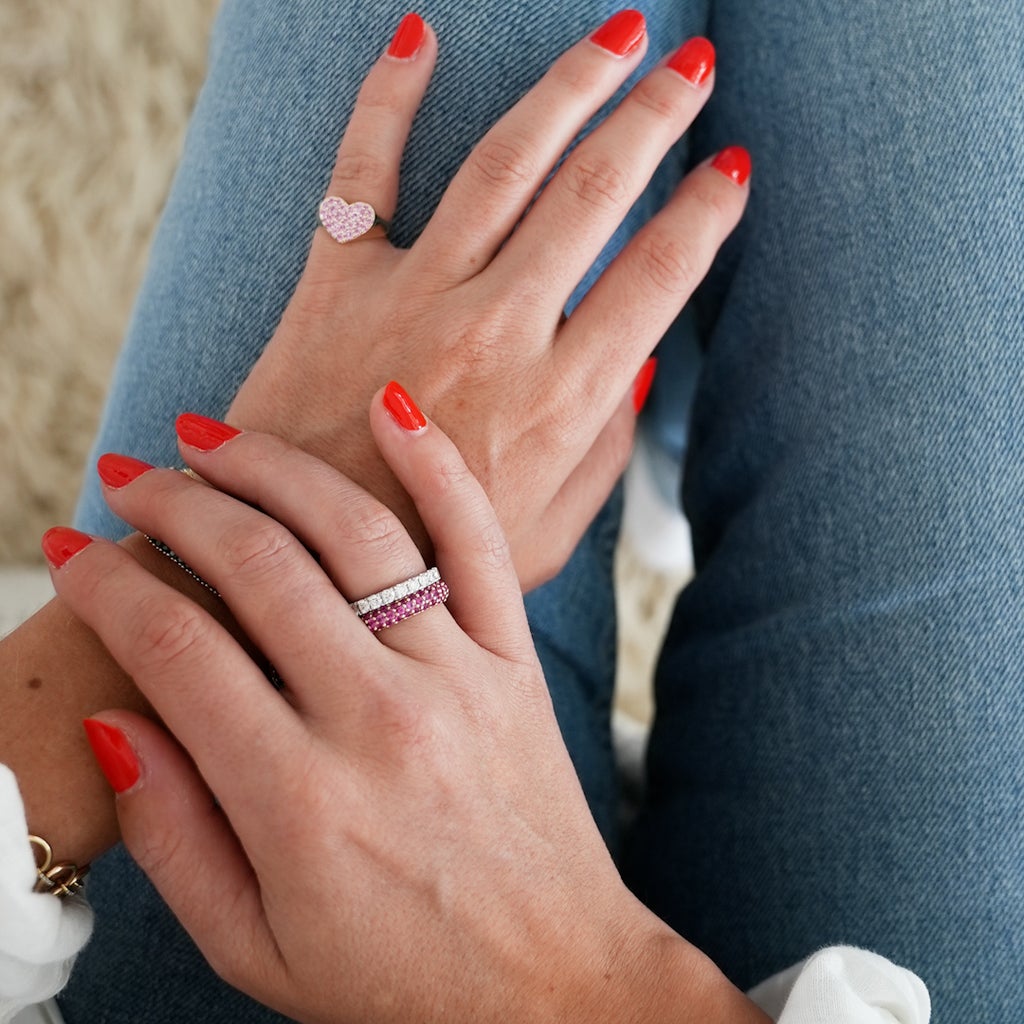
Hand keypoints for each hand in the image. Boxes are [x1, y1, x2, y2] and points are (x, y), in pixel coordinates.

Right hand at [45, 388, 766, 1023]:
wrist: (556, 986)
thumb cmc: (401, 982)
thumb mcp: (254, 947)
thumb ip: (172, 835)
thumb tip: (116, 720)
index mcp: (297, 799)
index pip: (174, 650)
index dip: (106, 587)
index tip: (72, 552)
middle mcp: (378, 718)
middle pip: (255, 567)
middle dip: (175, 506)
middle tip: (132, 476)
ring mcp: (458, 678)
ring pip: (355, 532)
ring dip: (273, 468)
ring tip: (214, 437)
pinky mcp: (514, 662)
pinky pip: (479, 542)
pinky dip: (436, 465)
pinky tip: (389, 406)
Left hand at [227, 11, 748, 588]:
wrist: (301, 571)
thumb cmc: (433, 564)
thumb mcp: (550, 537)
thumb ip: (605, 452)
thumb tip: (644, 366)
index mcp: (560, 402)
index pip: (657, 279)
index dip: (704, 216)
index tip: (732, 169)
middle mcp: (495, 334)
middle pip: (594, 195)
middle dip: (655, 120)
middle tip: (694, 69)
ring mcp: (412, 299)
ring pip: (505, 163)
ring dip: (570, 87)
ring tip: (620, 37)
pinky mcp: (335, 285)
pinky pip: (363, 169)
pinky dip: (388, 97)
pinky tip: (419, 35)